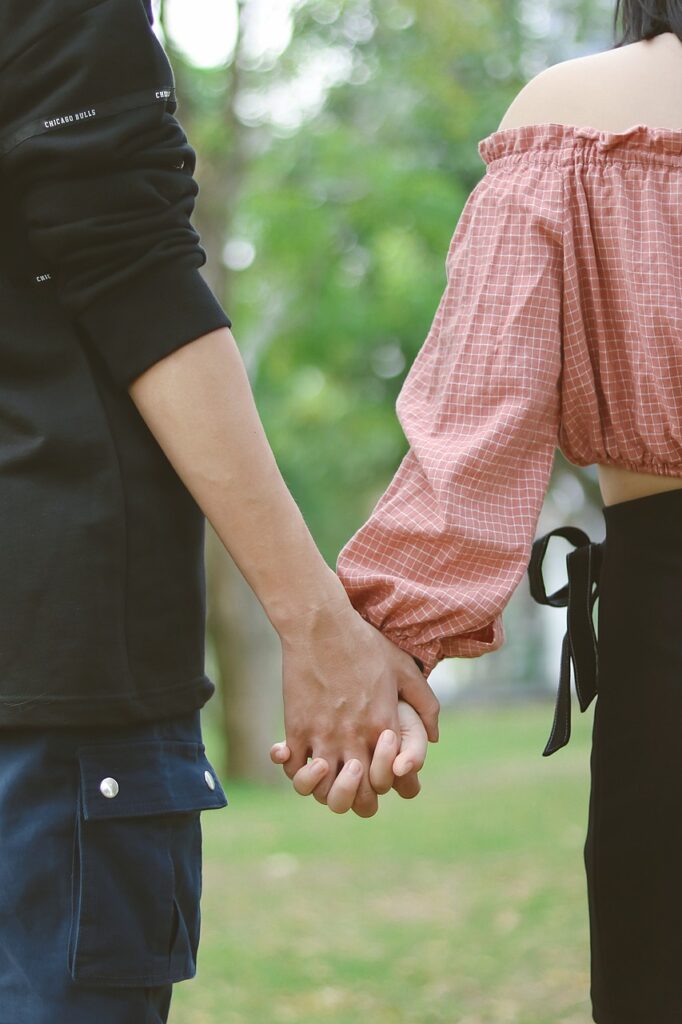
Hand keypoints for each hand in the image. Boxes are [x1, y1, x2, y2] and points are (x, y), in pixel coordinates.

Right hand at [276, 587, 439, 817]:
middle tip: (349, 777)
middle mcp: (355, 739)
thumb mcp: (404, 669)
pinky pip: (294, 769)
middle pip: (355, 798)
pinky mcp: (297, 728)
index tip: (375, 770)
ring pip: (323, 790)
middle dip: (354, 798)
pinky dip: (295, 770)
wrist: (321, 626)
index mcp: (383, 728)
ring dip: (324, 788)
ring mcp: (323, 736)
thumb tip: (435, 737)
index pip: (388, 783)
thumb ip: (426, 704)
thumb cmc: (364, 644)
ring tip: (323, 768)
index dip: (382, 786)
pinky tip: (297, 755)